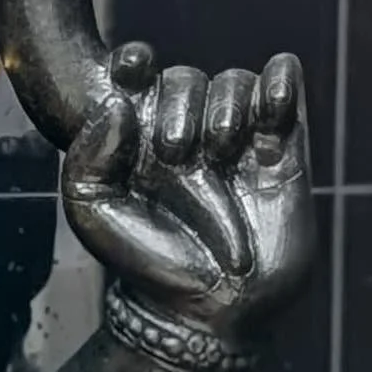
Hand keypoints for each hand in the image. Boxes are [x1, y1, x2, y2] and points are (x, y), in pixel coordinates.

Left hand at [62, 41, 313, 354]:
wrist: (208, 307)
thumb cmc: (145, 261)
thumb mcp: (93, 213)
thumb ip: (87, 157)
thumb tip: (119, 104)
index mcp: (136, 138)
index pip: (136, 77)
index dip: (134, 64)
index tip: (133, 65)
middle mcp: (186, 130)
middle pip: (187, 78)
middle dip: (181, 106)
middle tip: (175, 154)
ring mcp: (236, 137)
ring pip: (234, 82)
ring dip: (226, 107)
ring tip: (220, 153)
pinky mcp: (282, 148)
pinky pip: (284, 90)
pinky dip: (281, 82)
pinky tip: (272, 101)